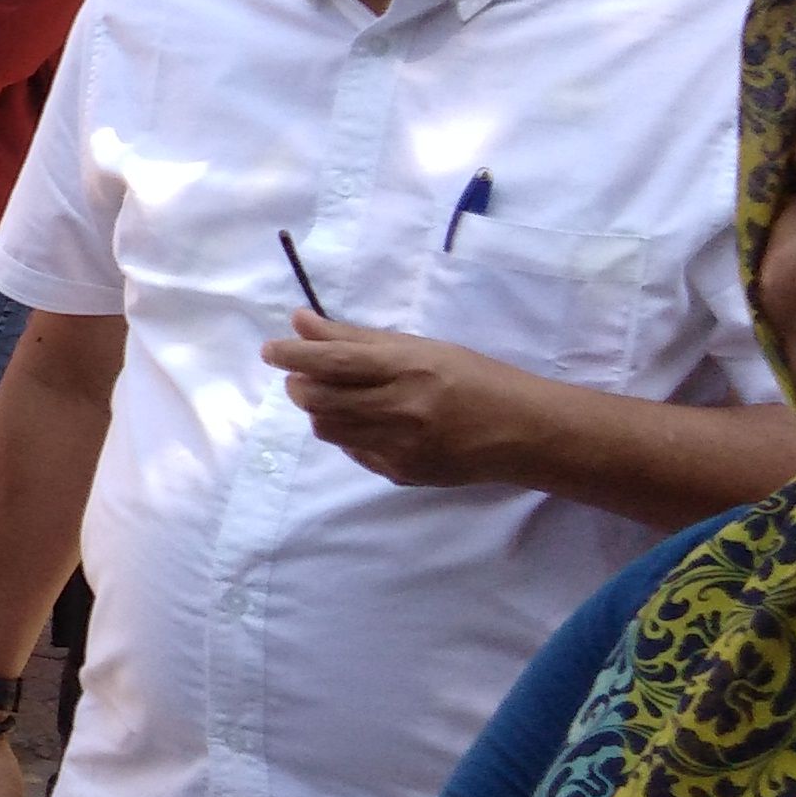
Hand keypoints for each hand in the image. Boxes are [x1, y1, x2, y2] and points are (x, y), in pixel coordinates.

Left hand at [266, 312, 528, 487]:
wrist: (523, 432)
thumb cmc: (475, 378)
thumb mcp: (421, 347)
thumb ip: (357, 338)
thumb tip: (300, 322)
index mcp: (409, 369)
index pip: (334, 362)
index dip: (294, 355)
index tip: (271, 350)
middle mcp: (402, 409)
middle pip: (320, 400)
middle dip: (299, 385)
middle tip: (300, 373)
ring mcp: (400, 447)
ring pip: (328, 429)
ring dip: (318, 410)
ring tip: (333, 394)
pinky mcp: (401, 474)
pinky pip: (353, 451)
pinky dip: (347, 432)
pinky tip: (365, 420)